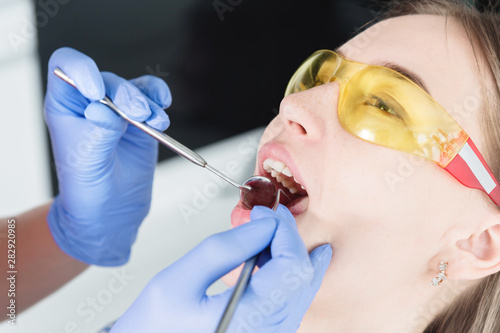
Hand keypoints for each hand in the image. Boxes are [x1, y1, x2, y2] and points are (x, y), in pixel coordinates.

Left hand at [45, 47, 171, 265]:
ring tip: (155, 122)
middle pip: (109, 79)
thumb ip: (97, 132)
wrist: (112, 210)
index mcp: (66, 106)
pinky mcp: (141, 120)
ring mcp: (118, 111)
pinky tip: (163, 112)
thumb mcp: (86, 161)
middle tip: (136, 115)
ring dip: (147, 101)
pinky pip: (153, 98)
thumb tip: (105, 109)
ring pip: (134, 88)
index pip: (67, 67)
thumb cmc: (88, 187)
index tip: (97, 93)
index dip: (82, 70)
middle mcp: (91, 103)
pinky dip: (160, 100)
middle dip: (125, 95)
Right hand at [110, 205, 331, 331]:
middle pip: (301, 278)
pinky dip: (286, 273)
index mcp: (246, 323)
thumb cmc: (154, 326)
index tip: (266, 213)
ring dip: (289, 254)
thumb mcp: (178, 279)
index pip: (291, 269)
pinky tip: (274, 256)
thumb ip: (224, 249)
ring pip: (302, 290)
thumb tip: (264, 225)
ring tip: (268, 233)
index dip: (284, 233)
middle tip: (269, 217)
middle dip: (289, 239)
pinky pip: (291, 302)